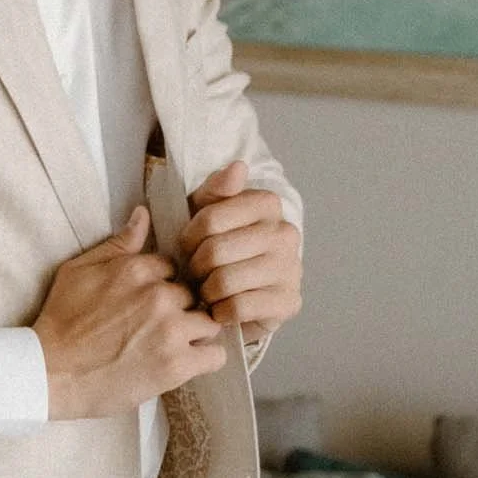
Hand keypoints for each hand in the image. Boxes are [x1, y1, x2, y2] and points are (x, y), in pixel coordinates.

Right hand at [34, 204, 226, 417]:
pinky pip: (216, 355)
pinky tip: (188, 360)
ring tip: (176, 344)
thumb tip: (143, 214)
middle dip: (181, 306)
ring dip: (197, 331)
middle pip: (193, 293)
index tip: (152, 299)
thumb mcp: (79, 270)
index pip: (173, 266)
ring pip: (209, 321)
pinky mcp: (177, 365)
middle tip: (162, 324)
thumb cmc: (61, 321)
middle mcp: (159, 296)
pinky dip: (206, 357)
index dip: (163, 283)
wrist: (51, 372)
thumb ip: (118, 243)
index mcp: (136, 269)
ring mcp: (171, 331)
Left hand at [180, 159, 301, 342]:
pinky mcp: (289, 302)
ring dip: (206, 291)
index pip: (210, 218)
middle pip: (215, 251)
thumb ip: (217, 188)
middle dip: (196, 267)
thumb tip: (238, 166)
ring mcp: (291, 268)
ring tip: (207, 289)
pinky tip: (221, 308)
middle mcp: (285, 233)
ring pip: (225, 281)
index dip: (188, 237)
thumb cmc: (219, 244)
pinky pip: (239, 307)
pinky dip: (221, 311)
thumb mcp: (207, 210)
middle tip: (196, 273)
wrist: (244, 292)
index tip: (187, 246)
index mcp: (267, 204)